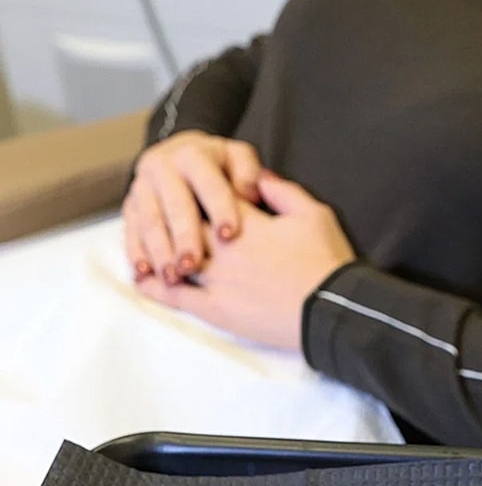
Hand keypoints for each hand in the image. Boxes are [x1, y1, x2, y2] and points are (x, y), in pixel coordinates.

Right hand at [123, 130, 263, 282]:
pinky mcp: (130, 207)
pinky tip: (145, 275)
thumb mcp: (237, 157)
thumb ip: (248, 172)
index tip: (229, 235)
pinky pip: (131, 232)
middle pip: (174, 205)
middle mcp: (162, 168)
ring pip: (149, 222)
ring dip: (159, 251)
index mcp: (192, 155)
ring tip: (172, 277)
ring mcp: (142, 188)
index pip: (208, 184)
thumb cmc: (218, 164)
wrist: (177, 155)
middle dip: (184, 236)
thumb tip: (250, 193)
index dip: (219, 209)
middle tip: (194, 265)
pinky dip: (137, 254)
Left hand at [134, 171, 355, 351]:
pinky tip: (146, 279)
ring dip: (159, 251)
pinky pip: (177, 297)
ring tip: (148, 247)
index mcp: (248, 222)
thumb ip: (282, 191)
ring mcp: (217, 280)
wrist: (332, 309)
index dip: (202, 192)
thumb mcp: (314, 214)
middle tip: (163, 211)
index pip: (213, 197)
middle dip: (174, 217)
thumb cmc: (327, 262)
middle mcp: (224, 248)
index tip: (195, 187)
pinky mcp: (216, 310)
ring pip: (176, 259)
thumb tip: (257, 176)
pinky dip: (157, 287)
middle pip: (186, 225)